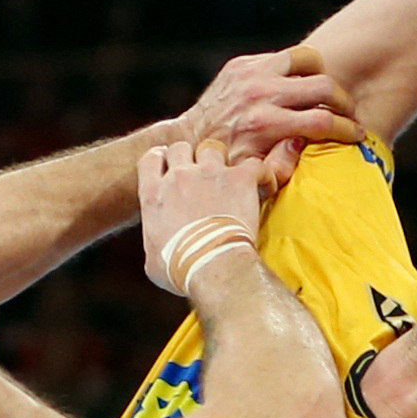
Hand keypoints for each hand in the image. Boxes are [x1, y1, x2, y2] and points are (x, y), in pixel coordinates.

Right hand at [139, 139, 261, 293]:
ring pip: (213, 149)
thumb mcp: (153, 261)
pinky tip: (264, 187)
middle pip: (181, 148)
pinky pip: (254, 165)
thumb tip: (159, 251)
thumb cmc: (181, 270)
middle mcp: (179, 176)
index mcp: (154, 194)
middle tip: (202, 176)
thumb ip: (155, 243)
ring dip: (222, 162)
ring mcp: (209, 173)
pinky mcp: (239, 178)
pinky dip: (262, 175)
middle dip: (191, 157)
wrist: (211, 266)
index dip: (163, 160)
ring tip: (231, 181)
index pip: (152, 159)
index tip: (171, 169)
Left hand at [172, 44, 363, 193]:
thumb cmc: (227, 162)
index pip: (322, 122)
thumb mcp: (253, 176)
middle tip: (347, 114)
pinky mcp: (242, 64)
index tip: (358, 135)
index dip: (348, 130)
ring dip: (321, 75)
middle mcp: (260, 94)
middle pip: (323, 86)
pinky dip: (297, 70)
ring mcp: (251, 74)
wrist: (189, 137)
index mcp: (265, 125)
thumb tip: (303, 145)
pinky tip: (296, 87)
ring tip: (324, 94)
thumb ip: (282, 166)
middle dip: (343, 101)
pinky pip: (284, 57)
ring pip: (307, 59)